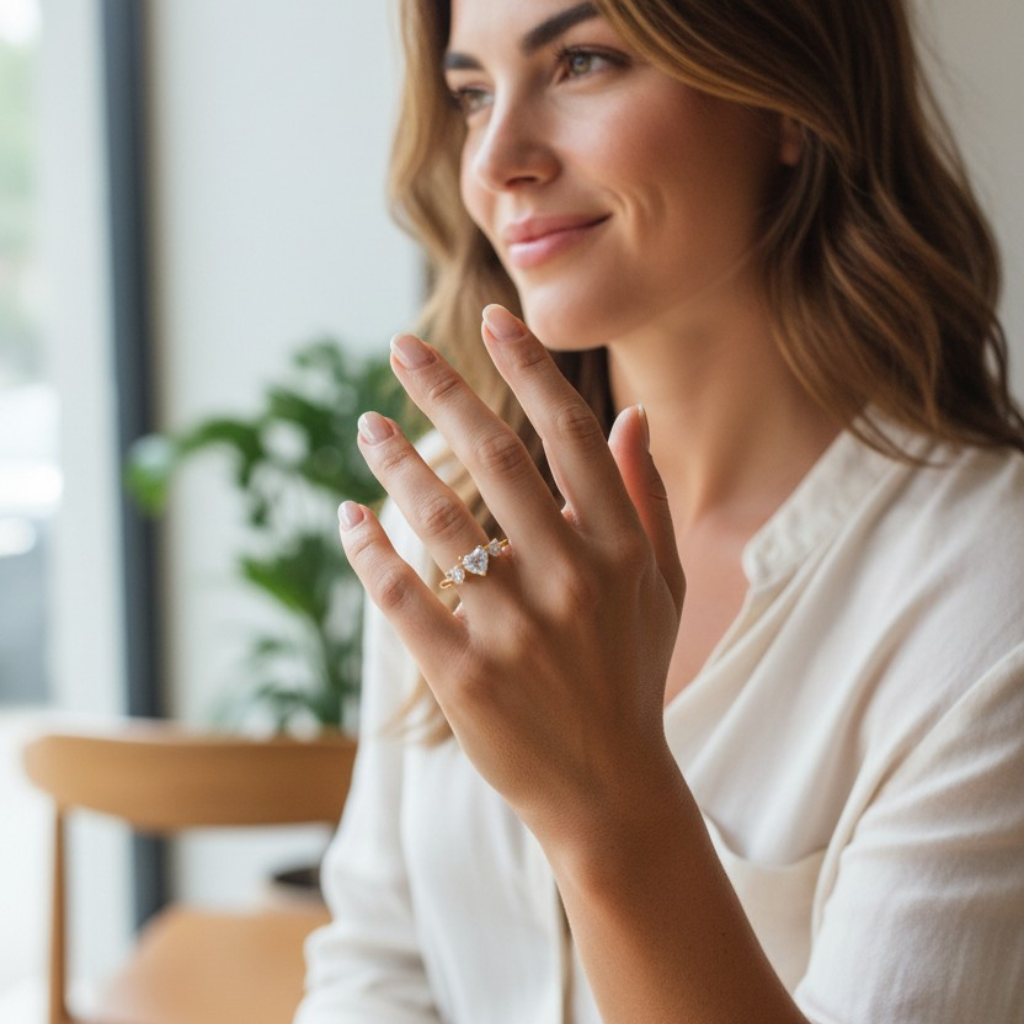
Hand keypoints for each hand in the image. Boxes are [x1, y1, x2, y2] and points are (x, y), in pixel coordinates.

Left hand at [338, 305, 684, 849]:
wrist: (609, 788)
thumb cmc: (632, 674)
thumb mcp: (660, 586)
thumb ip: (645, 498)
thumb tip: (632, 417)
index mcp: (620, 549)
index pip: (570, 434)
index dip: (529, 368)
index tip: (493, 320)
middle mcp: (570, 580)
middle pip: (496, 458)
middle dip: (443, 389)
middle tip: (401, 346)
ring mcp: (515, 630)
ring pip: (440, 521)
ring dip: (395, 462)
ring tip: (366, 425)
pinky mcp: (464, 677)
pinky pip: (402, 595)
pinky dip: (369, 550)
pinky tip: (349, 516)